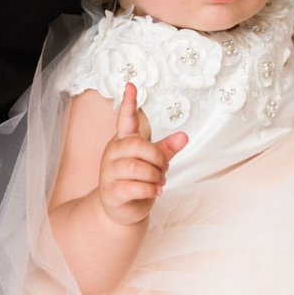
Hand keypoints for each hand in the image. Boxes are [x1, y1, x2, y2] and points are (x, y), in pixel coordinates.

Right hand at [97, 83, 187, 225]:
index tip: (131, 85)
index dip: (128, 103)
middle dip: (158, 158)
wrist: (121, 209)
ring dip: (154, 176)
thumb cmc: (138, 180)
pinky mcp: (112, 192)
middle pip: (137, 146)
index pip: (125, 119)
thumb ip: (166, 149)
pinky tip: (155, 191)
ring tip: (158, 182)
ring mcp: (109, 173)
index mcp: (124, 141)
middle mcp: (113, 153)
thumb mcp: (154, 162)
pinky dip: (150, 190)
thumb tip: (184, 136)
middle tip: (164, 169)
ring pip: (136, 168)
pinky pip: (133, 187)